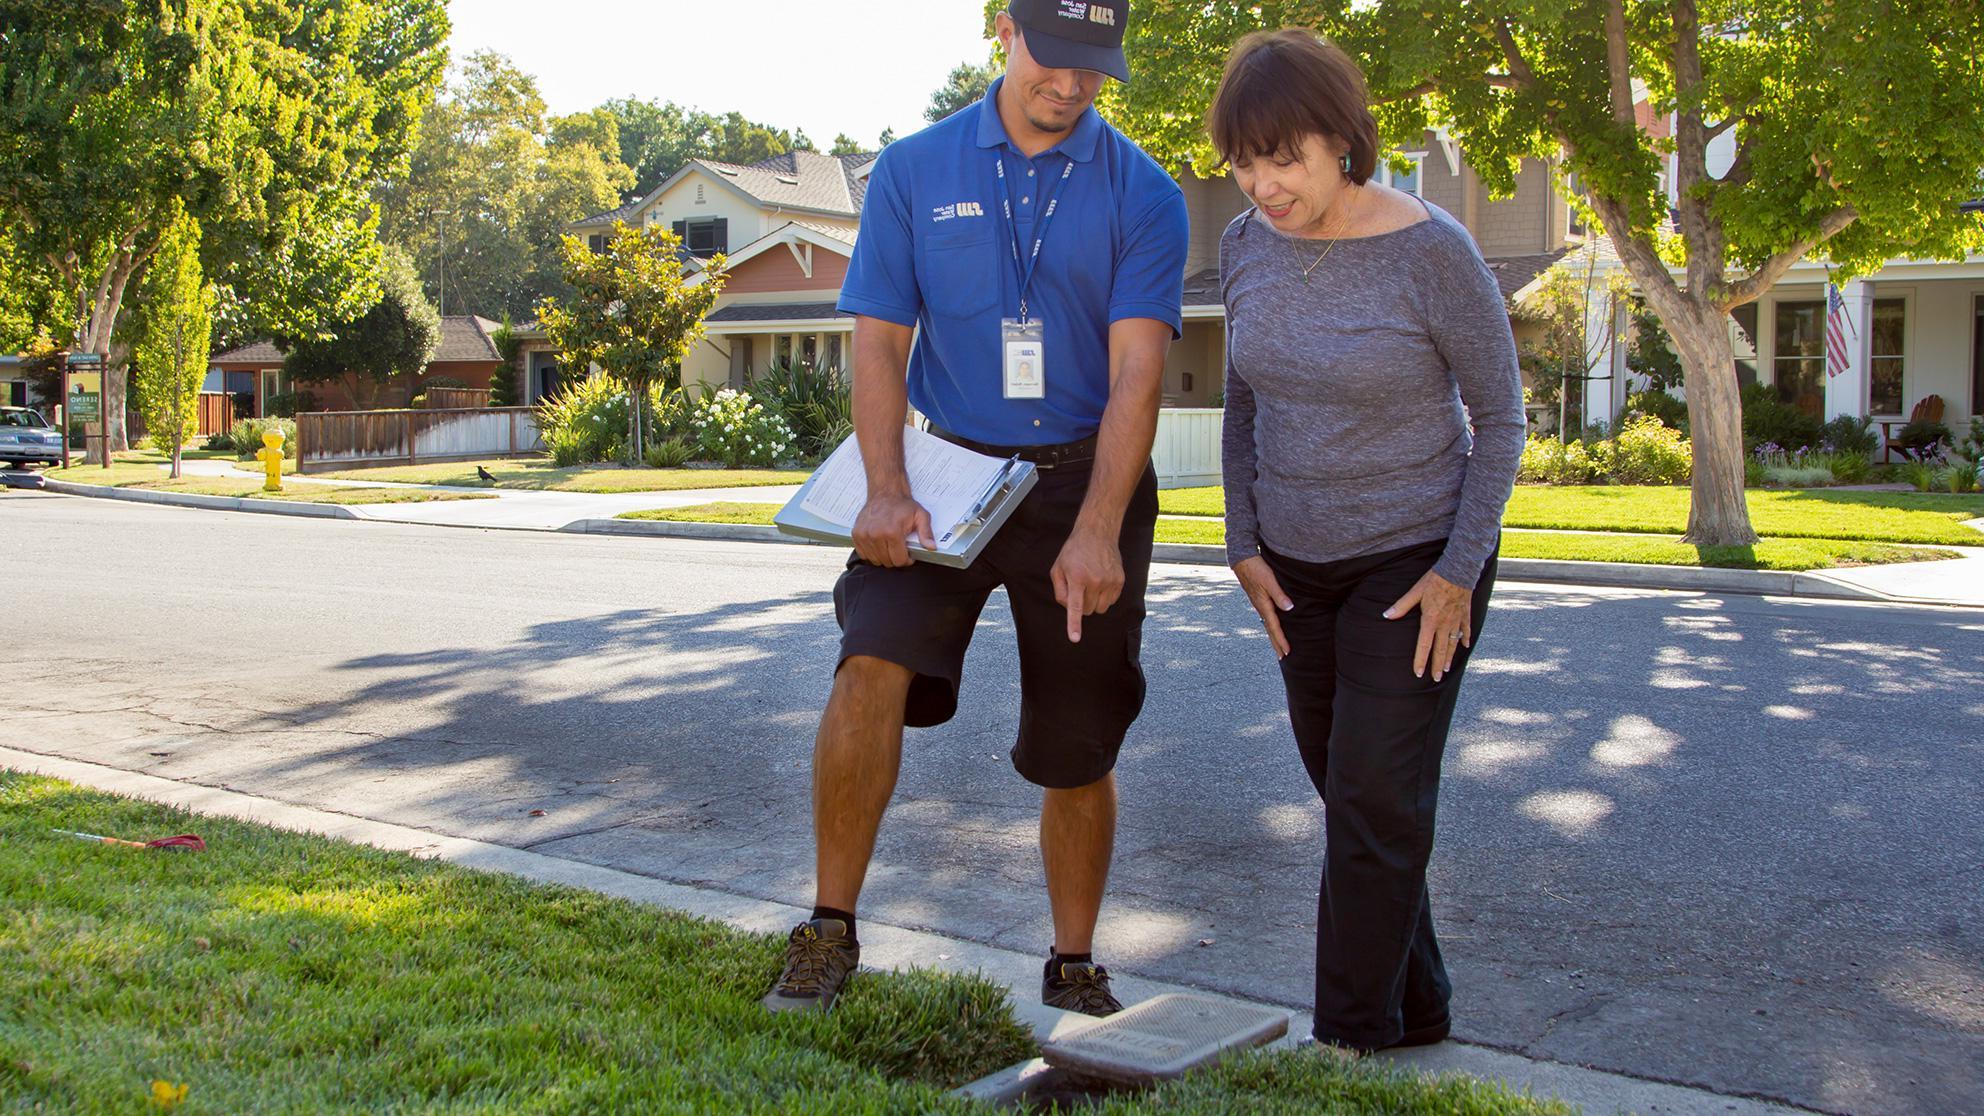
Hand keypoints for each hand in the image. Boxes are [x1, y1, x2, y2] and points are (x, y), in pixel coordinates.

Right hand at [852, 492, 932, 567]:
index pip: (898, 560)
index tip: (908, 554)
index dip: (906, 559)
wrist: (885, 492)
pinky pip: (864, 554)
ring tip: (890, 545)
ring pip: (875, 560)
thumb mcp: (920, 516)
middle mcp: (875, 534)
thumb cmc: (902, 505)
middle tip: (900, 547)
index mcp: (892, 532)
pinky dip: (872, 553)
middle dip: (896, 558)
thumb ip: (926, 533)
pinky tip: (879, 544)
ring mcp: (864, 535)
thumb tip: (931, 547)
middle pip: (887, 562)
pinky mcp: (856, 535)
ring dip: (884, 556)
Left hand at [1050, 528, 1123, 642]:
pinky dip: (1104, 597)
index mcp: (1077, 577)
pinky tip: (1100, 582)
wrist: (1097, 534)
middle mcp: (1095, 580)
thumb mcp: (1058, 568)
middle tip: (1079, 589)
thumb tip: (1068, 608)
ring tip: (1090, 585)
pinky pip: (1111, 602)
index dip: (1074, 625)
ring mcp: (1110, 581)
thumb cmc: (1074, 552)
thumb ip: (1060, 591)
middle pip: (1087, 610)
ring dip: (1093, 603)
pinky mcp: (1120, 581)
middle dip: (1081, 605)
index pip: (1075, 606)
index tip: (1075, 638)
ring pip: (1100, 609)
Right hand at [1231, 556, 1292, 659]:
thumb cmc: (1255, 568)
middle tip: (1282, 656)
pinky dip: (1271, 625)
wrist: (1242, 559)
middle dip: (1276, 643)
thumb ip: (1279, 595)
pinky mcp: (1258, 598)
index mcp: (1263, 605)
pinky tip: (1273, 625)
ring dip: (1273, 635)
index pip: (1274, 627)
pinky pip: (1266, 616)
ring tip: (1278, 645)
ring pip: (1267, 623)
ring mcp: (1258, 603)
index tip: (1287, 652)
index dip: (1281, 640)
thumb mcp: (1269, 581)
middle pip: (1269, 629)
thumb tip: (1289, 608)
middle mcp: (1260, 607)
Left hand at [1383, 570, 1472, 680]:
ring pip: (1453, 643)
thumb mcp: (1415, 592)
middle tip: (1436, 679)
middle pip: (1440, 649)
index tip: (1419, 673)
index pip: (1424, 646)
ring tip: (1446, 668)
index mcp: (1430, 620)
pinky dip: (1465, 638)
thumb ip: (1401, 606)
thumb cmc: (1435, 580)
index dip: (1421, 661)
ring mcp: (1456, 620)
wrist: (1458, 570)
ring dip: (1449, 656)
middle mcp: (1444, 623)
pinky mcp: (1465, 613)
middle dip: (1437, 665)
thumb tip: (1386, 615)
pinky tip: (1465, 646)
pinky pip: (1466, 629)